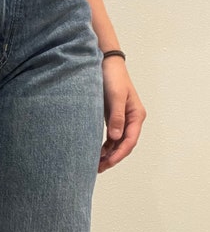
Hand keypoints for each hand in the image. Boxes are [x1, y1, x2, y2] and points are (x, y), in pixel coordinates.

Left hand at [99, 57, 146, 173]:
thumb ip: (116, 117)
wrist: (106, 63)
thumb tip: (115, 137)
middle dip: (113, 157)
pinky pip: (111, 136)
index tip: (107, 163)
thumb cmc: (113, 77)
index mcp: (136, 115)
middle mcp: (131, 119)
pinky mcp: (112, 117)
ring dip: (108, 154)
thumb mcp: (116, 96)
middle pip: (124, 144)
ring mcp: (122, 119)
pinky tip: (96, 153)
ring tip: (95, 165)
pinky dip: (104, 146)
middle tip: (98, 168)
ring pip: (117, 142)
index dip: (119, 154)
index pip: (130, 140)